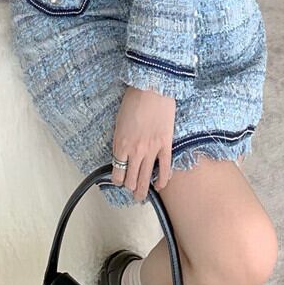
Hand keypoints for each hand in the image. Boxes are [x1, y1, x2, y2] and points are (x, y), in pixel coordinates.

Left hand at [111, 86, 175, 200]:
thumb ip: (120, 140)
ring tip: (142, 197)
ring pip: (146, 179)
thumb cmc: (133, 100)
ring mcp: (151, 150)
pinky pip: (165, 169)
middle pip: (131, 179)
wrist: (152, 88)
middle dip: (130, 188)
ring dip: (143, 191)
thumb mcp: (119, 121)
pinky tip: (160, 186)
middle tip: (132, 192)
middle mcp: (135, 151)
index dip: (118, 180)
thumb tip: (122, 153)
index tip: (120, 181)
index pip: (117, 172)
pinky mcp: (166, 145)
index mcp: (121, 144)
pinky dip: (162, 180)